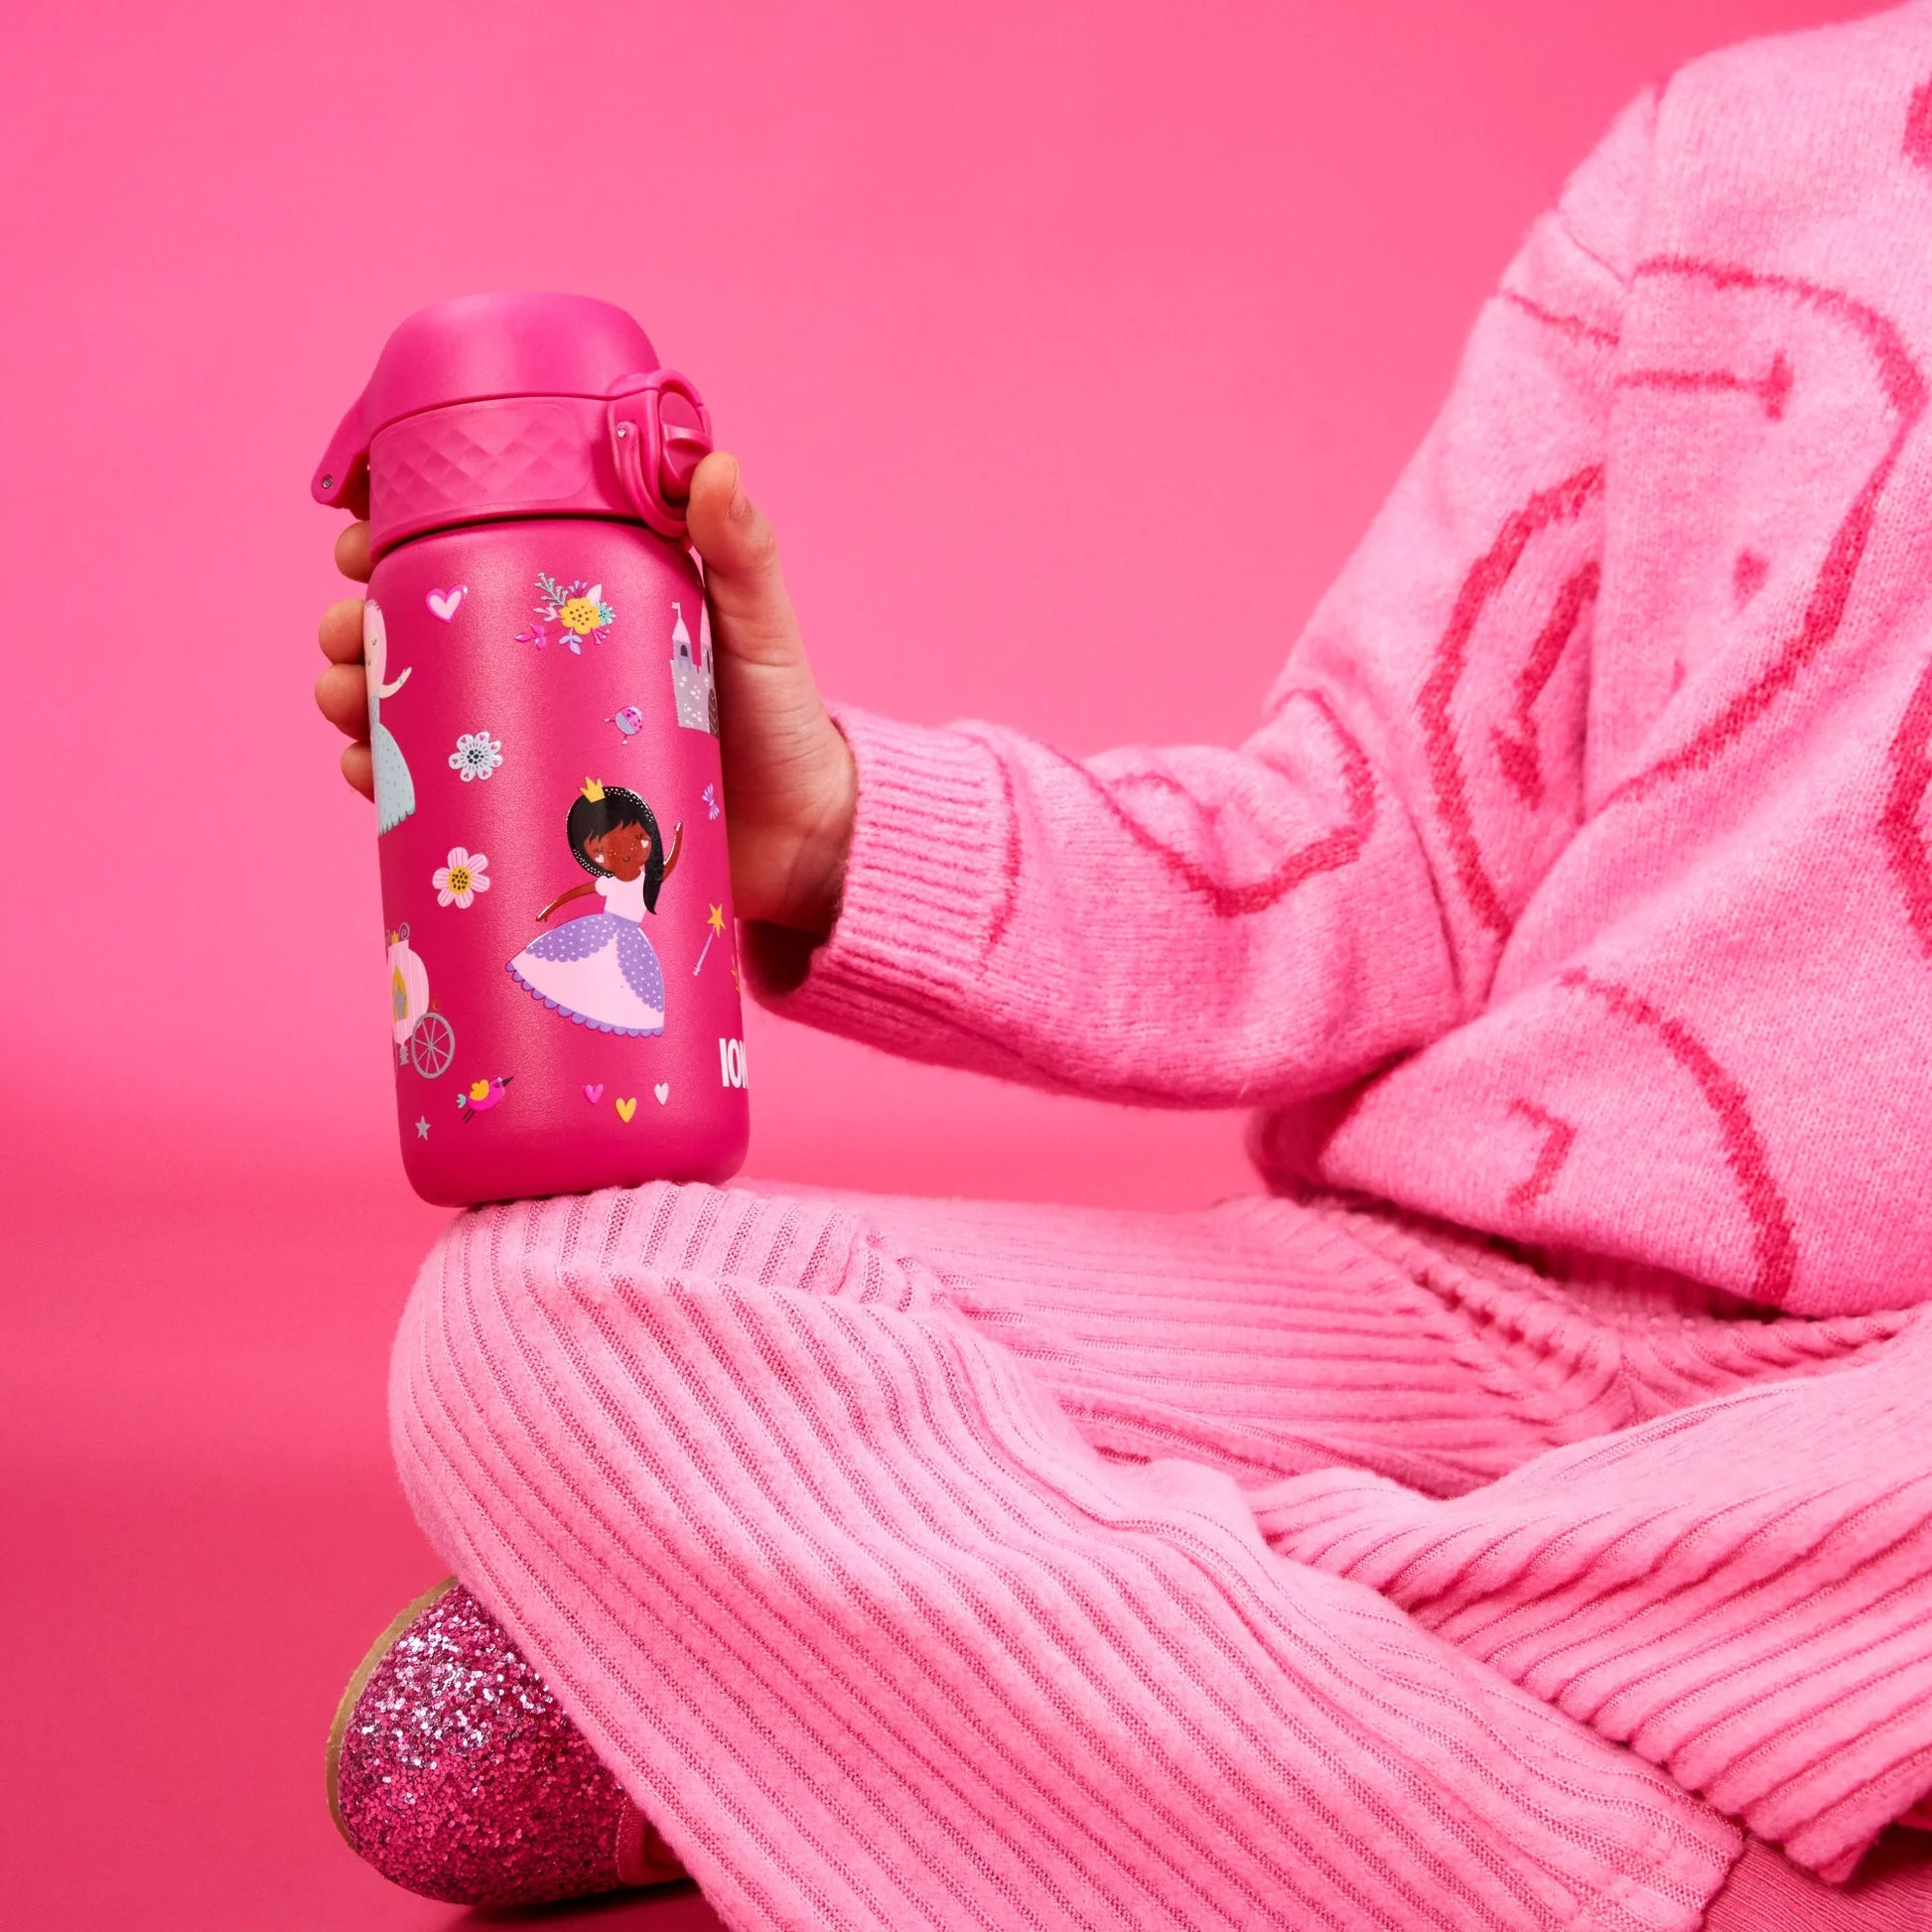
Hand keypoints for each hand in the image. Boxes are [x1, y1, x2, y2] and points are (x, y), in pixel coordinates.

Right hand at [314, 454, 854, 939]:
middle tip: (341, 632)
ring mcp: (530, 741)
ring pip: (412, 709)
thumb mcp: (757, 626)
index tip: (359, 536)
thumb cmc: (784, 721)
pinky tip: (363, 774)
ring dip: (353, 696)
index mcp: (576, 603)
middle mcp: (539, 668)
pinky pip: (440, 793)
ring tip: (341, 701)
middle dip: (354, 625)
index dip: (398, 541)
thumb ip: (741, 552)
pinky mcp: (531, 812)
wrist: (807, 843)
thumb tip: (716, 466)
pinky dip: (389, 783)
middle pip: (417, 632)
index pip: (468, 555)